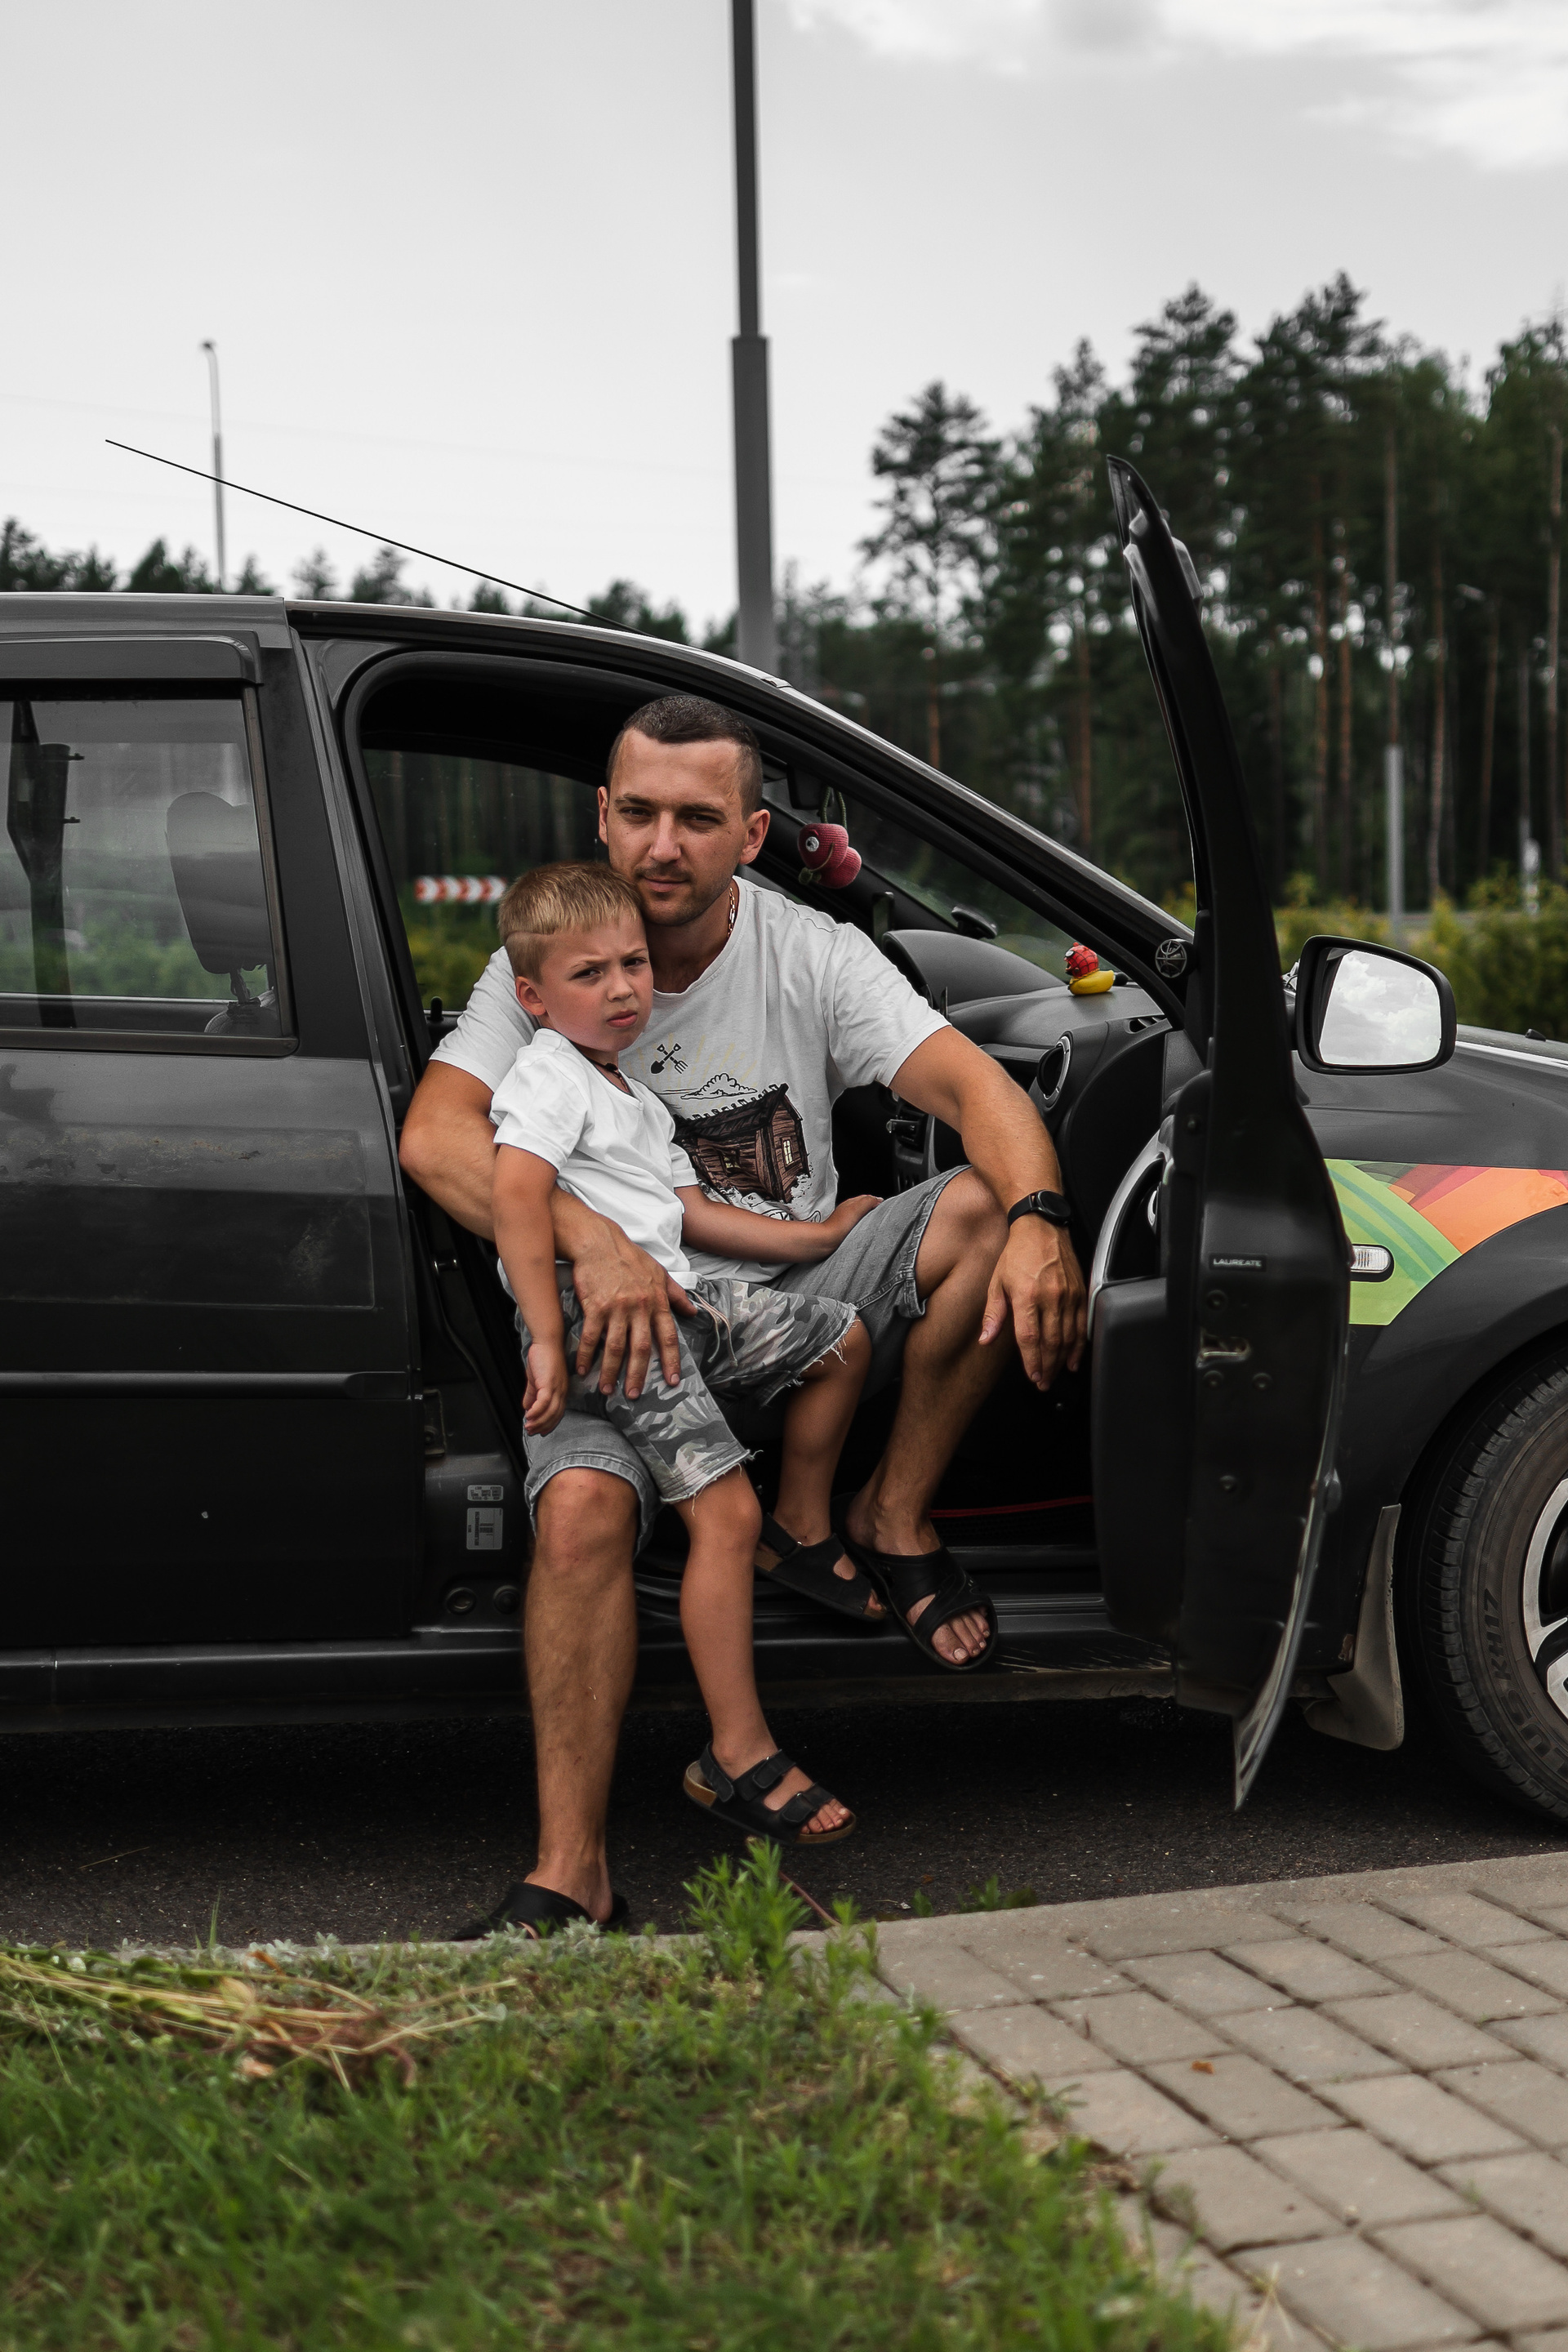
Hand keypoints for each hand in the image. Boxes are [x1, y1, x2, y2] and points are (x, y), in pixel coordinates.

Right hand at [523, 1340, 569, 1434]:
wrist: (546, 1341)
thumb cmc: (543, 1357)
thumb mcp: (536, 1380)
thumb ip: (532, 1394)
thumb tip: (526, 1407)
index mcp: (561, 1391)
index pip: (557, 1413)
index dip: (548, 1424)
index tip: (539, 1431)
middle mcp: (562, 1391)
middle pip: (555, 1415)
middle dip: (542, 1426)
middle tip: (531, 1431)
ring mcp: (557, 1387)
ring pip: (550, 1411)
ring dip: (538, 1421)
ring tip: (528, 1426)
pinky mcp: (550, 1383)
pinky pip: (544, 1402)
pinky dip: (536, 1411)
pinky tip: (528, 1415)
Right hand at [570, 1222, 692, 1401]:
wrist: (599, 1242)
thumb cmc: (629, 1258)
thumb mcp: (659, 1273)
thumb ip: (676, 1295)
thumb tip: (693, 1312)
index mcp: (656, 1301)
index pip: (667, 1337)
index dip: (671, 1361)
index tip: (673, 1382)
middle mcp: (639, 1307)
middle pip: (641, 1348)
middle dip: (638, 1375)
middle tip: (634, 1395)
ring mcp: (616, 1308)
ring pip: (615, 1348)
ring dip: (611, 1372)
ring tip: (607, 1389)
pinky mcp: (594, 1306)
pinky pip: (590, 1337)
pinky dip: (586, 1356)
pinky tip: (583, 1369)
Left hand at [813, 1194, 881, 1253]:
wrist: (827, 1240)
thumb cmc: (838, 1226)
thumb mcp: (856, 1209)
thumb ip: (867, 1201)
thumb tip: (877, 1199)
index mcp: (850, 1203)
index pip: (866, 1197)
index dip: (875, 1200)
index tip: (883, 1204)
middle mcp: (847, 1209)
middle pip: (862, 1205)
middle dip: (871, 1207)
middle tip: (880, 1211)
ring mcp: (844, 1220)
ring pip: (858, 1215)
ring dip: (866, 1216)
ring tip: (873, 1220)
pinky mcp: (843, 1230)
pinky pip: (855, 1224)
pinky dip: (861, 1225)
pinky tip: (863, 1229)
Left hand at [979, 1217, 1086, 1389]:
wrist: (1042, 1227)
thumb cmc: (1017, 1253)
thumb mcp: (997, 1281)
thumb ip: (993, 1313)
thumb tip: (986, 1338)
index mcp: (1026, 1295)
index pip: (1030, 1338)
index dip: (1032, 1361)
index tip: (1033, 1376)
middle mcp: (1050, 1297)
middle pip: (1051, 1342)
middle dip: (1048, 1367)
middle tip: (1044, 1382)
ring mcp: (1068, 1295)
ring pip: (1069, 1337)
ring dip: (1063, 1359)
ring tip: (1057, 1374)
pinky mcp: (1080, 1292)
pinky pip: (1083, 1324)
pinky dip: (1080, 1344)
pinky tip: (1075, 1357)